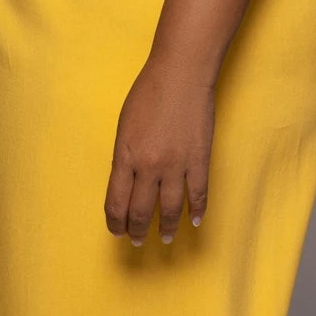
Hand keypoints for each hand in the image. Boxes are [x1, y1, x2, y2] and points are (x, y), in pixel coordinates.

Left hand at [104, 60, 213, 244]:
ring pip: (169, 209)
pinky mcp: (199, 160)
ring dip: (165, 228)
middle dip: (137, 231)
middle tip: (137, 241)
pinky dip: (196, 211)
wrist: (181, 74)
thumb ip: (124, 157)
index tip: (117, 231)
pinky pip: (198, 195)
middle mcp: (148, 167)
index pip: (116, 203)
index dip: (116, 223)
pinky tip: (194, 222)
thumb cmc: (148, 93)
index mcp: (125, 157)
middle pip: (140, 211)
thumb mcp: (124, 127)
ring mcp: (176, 165)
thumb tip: (128, 182)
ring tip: (164, 238)